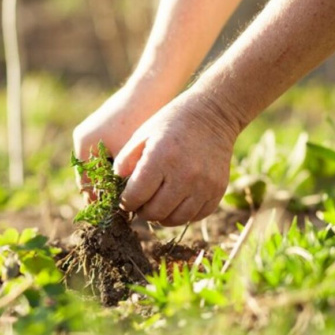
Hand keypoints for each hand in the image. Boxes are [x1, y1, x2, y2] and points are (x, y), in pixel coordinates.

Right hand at [73, 86, 163, 196]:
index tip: (116, 213)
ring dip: (112, 179)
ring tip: (131, 192)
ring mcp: (94, 132)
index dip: (100, 201)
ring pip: (100, 167)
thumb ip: (119, 180)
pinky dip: (118, 166)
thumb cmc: (139, 122)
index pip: (86, 184)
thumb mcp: (128, 156)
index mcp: (84, 145)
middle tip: (124, 206)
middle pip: (91, 176)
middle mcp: (84, 139)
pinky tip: (136, 174)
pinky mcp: (106, 129)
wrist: (150, 89)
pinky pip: (108, 155)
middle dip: (106, 191)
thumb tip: (119, 205)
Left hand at [113, 93, 239, 226]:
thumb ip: (126, 161)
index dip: (126, 202)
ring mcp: (204, 185)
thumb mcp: (143, 134)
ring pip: (175, 219)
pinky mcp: (218, 191)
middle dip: (142, 211)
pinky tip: (177, 201)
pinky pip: (196, 216)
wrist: (214, 114)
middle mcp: (184, 175)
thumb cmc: (173, 122)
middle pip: (155, 212)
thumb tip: (117, 186)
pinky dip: (183, 214)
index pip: (136, 196)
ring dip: (162, 216)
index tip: (126, 199)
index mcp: (161, 158)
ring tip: (158, 203)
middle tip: (141, 203)